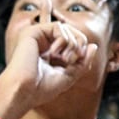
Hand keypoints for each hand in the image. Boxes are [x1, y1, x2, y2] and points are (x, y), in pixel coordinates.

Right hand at [0, 0, 98, 118]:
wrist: (25, 91)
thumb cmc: (42, 88)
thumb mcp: (69, 76)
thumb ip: (82, 61)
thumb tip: (93, 46)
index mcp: (49, 53)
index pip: (69, 41)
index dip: (80, 48)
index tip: (75, 61)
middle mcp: (42, 43)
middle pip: (72, 33)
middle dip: (79, 45)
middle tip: (72, 60)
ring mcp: (37, 37)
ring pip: (67, 29)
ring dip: (72, 44)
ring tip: (63, 59)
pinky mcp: (33, 31)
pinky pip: (59, 27)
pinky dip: (63, 40)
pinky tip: (54, 53)